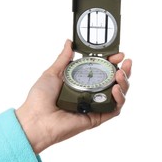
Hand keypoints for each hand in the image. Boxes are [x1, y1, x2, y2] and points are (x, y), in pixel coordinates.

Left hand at [16, 40, 131, 153]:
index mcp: (79, 83)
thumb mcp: (52, 73)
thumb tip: (69, 42)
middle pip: (112, 82)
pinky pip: (114, 109)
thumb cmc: (40, 97)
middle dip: (123, 71)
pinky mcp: (96, 117)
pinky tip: (116, 89)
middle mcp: (88, 94)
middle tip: (126, 62)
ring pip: (117, 95)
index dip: (110, 61)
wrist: (36, 119)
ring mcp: (93, 106)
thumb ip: (64, 58)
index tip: (117, 53)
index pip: (100, 70)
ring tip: (120, 74)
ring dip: (124, 83)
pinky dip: (119, 99)